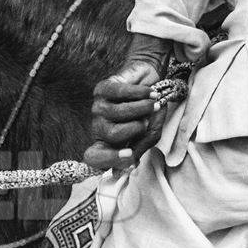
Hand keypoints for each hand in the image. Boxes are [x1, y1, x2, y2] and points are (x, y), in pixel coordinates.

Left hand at [84, 34, 171, 169]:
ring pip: (117, 113)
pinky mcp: (102, 89)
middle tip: (147, 121)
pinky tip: (150, 93)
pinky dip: (141, 93)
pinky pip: (121, 93)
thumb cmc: (150, 112)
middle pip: (110, 136)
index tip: (130, 155)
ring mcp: (98, 107)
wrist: (153, 84)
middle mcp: (99, 126)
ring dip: (143, 108)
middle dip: (135, 128)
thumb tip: (132, 163)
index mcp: (109, 142)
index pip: (94, 157)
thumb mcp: (151, 132)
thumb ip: (141, 146)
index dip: (109, 159)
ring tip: (153, 104)